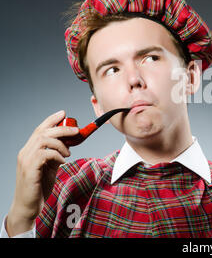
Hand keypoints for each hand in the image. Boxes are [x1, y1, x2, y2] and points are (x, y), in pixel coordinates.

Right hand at [6, 110, 78, 236]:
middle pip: (43, 132)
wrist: (30, 207)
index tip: (64, 113)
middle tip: (76, 131)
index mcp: (29, 150)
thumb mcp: (50, 167)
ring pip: (44, 140)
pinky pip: (45, 154)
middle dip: (61, 128)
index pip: (39, 129)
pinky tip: (63, 162)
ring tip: (68, 153)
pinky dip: (57, 155)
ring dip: (60, 143)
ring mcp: (26, 160)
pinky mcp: (30, 169)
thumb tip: (69, 144)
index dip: (51, 119)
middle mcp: (25, 152)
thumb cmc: (40, 187)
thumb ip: (56, 155)